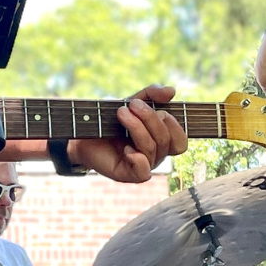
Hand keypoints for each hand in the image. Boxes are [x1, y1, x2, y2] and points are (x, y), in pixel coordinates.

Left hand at [66, 85, 187, 181]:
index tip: (160, 110)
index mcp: (161, 141)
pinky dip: (137, 158)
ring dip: (137, 127)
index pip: (181, 141)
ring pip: (151, 149)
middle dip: (149, 118)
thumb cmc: (112, 118)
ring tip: (121, 113)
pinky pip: (143, 172)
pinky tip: (125, 148)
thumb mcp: (133, 100)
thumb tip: (171, 91)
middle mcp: (155, 155)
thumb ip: (152, 94)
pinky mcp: (128, 174)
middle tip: (132, 105)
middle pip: (165, 140)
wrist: (85, 131)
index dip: (175, 126)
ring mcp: (143, 165)